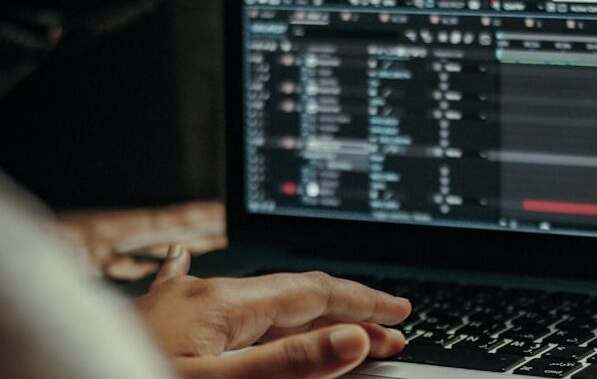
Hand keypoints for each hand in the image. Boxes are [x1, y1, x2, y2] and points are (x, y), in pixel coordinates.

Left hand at [134, 245, 410, 378]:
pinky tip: (197, 268)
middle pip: (294, 294)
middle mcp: (205, 295)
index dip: (362, 304)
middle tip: (388, 329)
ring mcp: (181, 306)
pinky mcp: (161, 322)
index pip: (313, 295)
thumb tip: (352, 337)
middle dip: (346, 309)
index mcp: (224, 304)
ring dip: (306, 312)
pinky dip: (227, 297)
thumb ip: (287, 362)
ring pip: (260, 302)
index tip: (399, 315)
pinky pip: (206, 299)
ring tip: (339, 325)